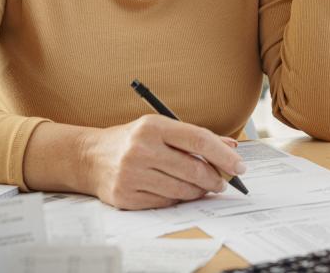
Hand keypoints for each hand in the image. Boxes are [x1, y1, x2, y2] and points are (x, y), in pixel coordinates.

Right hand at [77, 115, 244, 209]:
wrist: (90, 157)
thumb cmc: (133, 140)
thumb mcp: (161, 128)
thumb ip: (195, 137)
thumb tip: (232, 148)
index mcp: (153, 126)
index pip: (199, 140)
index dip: (224, 155)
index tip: (239, 166)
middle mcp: (141, 149)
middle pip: (194, 168)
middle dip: (216, 178)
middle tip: (223, 182)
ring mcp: (132, 174)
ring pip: (182, 189)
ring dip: (199, 191)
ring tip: (203, 186)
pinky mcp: (126, 196)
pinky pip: (166, 202)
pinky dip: (179, 198)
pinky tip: (180, 191)